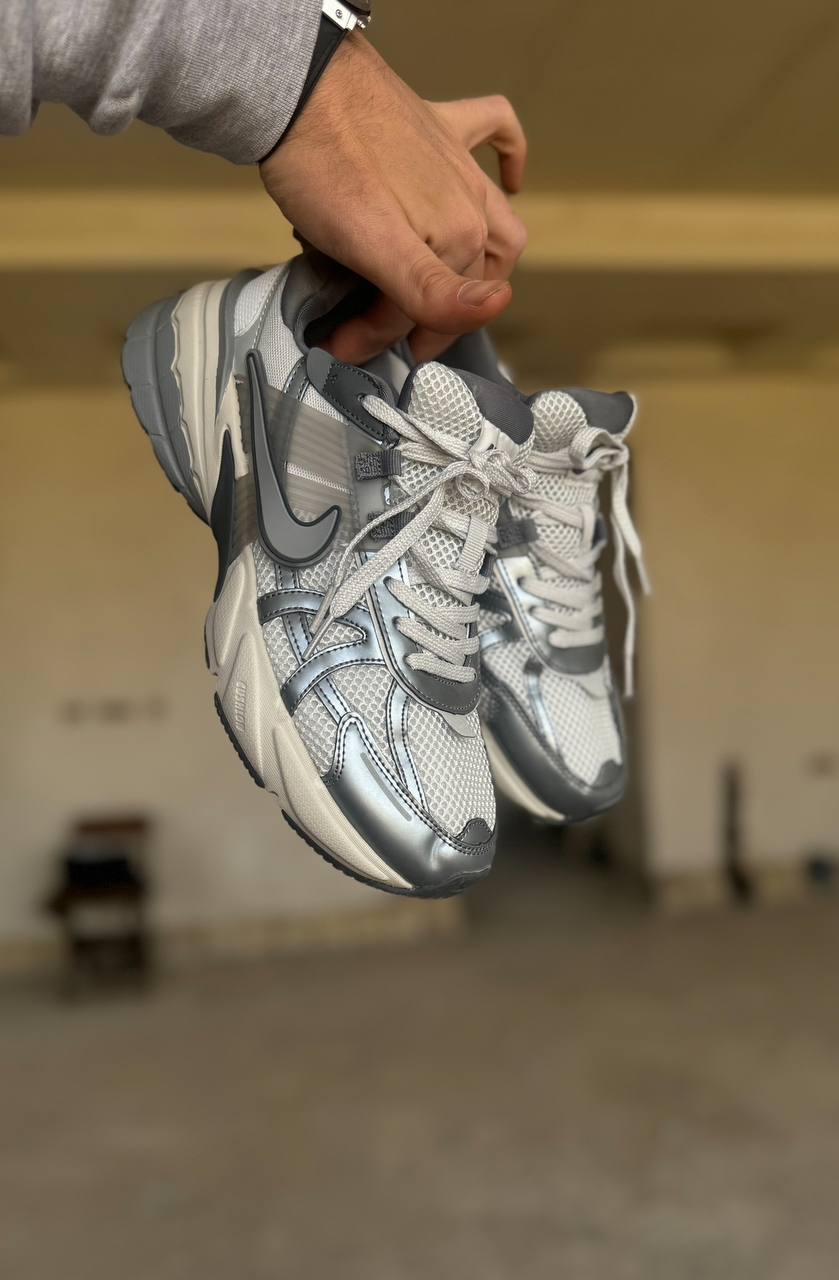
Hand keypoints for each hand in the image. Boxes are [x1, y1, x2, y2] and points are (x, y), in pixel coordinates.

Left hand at [260, 32, 527, 363]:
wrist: (297, 87)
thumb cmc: (323, 171)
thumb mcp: (372, 249)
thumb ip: (432, 290)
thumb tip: (494, 308)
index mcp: (459, 238)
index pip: (428, 310)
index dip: (383, 337)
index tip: (342, 346)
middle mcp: (470, 201)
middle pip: (467, 276)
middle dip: (432, 312)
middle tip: (386, 329)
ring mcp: (456, 160)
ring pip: (494, 222)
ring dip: (481, 262)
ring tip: (448, 289)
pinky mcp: (438, 124)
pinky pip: (494, 132)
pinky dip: (510, 157)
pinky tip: (513, 178)